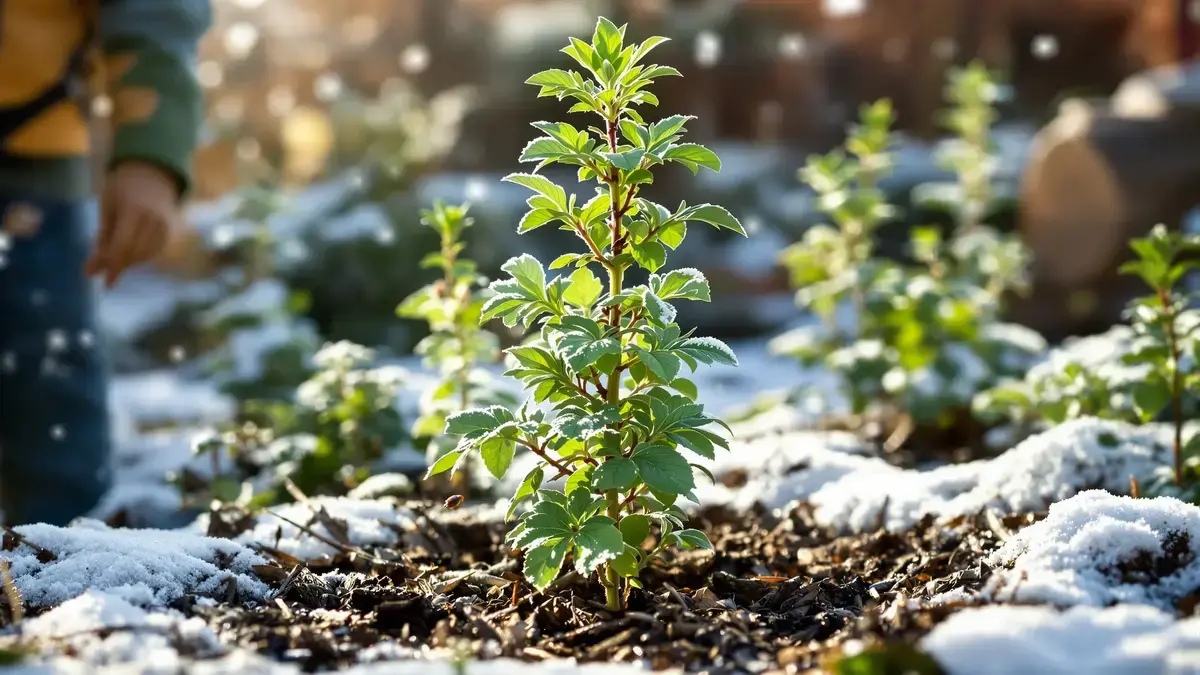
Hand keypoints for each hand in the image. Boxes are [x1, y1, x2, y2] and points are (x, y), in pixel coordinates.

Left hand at [85, 161, 180, 287]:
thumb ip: (103, 236)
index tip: (98, 279)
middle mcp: (154, 222)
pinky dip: (139, 258)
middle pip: (134, 254)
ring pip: (144, 256)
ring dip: (127, 263)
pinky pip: (154, 252)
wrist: (153, 174)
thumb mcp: (107, 205)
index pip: (122, 246)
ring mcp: (165, 228)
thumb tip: (92, 268)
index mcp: (135, 211)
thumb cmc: (123, 186)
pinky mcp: (170, 233)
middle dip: (116, 266)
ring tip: (112, 262)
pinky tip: (128, 256)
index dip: (110, 265)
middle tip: (101, 273)